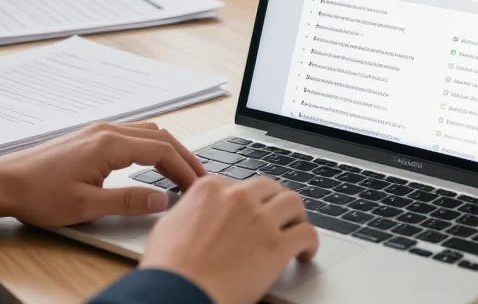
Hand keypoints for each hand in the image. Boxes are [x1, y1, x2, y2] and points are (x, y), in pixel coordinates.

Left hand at [0, 122, 205, 226]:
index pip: (161, 150)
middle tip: (199, 179)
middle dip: (183, 156)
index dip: (184, 168)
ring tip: (181, 173)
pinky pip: (134, 135)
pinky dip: (152, 147)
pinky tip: (152, 163)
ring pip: (148, 132)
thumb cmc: (39, 194)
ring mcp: (101, 130)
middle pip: (160, 136)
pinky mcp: (93, 136)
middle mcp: (109, 129)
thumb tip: (162, 199)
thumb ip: (128, 201)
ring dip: (168, 150)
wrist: (6, 182)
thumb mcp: (86, 206)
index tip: (198, 186)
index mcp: (110, 143)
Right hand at [140, 175, 317, 303]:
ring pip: (293, 202)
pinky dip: (310, 242)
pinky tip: (305, 252)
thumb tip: (192, 213)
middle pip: (269, 188)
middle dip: (274, 202)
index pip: (239, 184)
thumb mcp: (169, 225)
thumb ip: (189, 210)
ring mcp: (259, 219)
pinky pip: (306, 233)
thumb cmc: (168, 269)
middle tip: (276, 217)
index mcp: (211, 189)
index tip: (250, 212)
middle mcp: (238, 197)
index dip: (247, 200)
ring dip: (296, 216)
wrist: (176, 294)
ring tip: (296, 230)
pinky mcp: (276, 246)